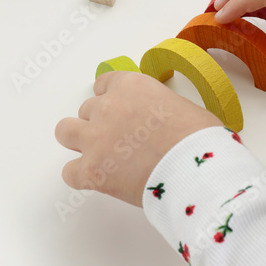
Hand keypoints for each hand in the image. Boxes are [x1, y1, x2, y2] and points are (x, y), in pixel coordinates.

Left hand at [56, 71, 221, 206]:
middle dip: (99, 124)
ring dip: (78, 141)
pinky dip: (81, 176)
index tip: (117, 111)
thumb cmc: (200, 140)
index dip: (110, 99)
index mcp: (132, 87)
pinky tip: (98, 181)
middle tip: (118, 141)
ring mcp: (95, 138)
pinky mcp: (90, 170)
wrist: (196, 169)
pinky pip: (69, 172)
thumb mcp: (184, 108)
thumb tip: (164, 125)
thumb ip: (161, 110)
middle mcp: (108, 107)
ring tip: (96, 155)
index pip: (104, 84)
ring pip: (65, 131)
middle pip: (87, 110)